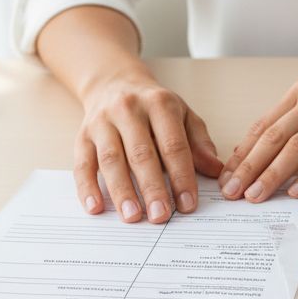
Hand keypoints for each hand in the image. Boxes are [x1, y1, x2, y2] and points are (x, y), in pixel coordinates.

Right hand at [76, 75, 223, 223]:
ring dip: (122, 191)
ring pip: (111, 160)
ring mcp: (102, 123)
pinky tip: (96, 207)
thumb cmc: (154, 106)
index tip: (188, 203)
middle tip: (161, 216)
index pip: (173, 145)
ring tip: (132, 216)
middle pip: (141, 154)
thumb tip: (215, 170)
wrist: (115, 83)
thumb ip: (199, 142)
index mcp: (160, 105)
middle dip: (152, 187)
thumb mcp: (183, 115)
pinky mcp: (82, 136)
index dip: (181, 176)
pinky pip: (83, 164)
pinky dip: (87, 188)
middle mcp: (128, 110)